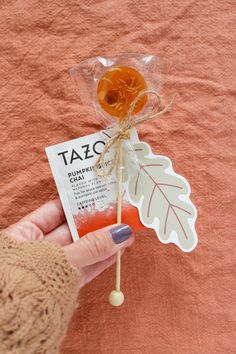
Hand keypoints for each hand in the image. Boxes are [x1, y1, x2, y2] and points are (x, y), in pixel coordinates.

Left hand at [5, 199, 133, 287]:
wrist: (14, 326)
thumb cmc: (23, 284)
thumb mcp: (58, 259)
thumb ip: (91, 247)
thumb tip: (119, 233)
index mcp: (24, 234)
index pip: (55, 211)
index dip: (78, 204)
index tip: (99, 198)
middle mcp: (36, 249)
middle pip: (71, 231)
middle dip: (97, 225)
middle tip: (119, 217)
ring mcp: (49, 268)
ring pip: (80, 251)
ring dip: (104, 243)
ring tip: (124, 234)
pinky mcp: (60, 286)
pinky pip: (83, 269)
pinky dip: (100, 261)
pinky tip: (116, 252)